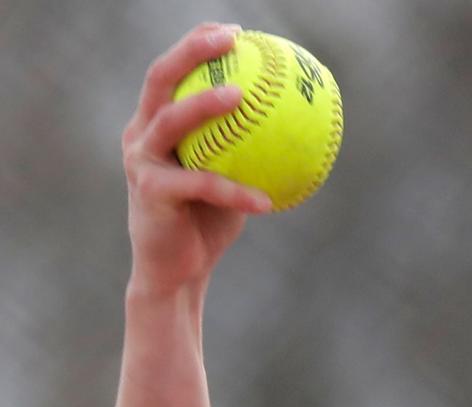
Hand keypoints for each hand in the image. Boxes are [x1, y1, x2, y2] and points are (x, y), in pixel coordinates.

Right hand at [122, 22, 272, 299]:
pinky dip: (235, 191)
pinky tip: (267, 201)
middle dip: (192, 52)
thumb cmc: (204, 226)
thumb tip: (294, 133)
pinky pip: (200, 184)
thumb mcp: (228, 183)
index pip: (172, 72)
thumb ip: (246, 154)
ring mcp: (141, 161)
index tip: (234, 31)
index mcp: (155, 125)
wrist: (175, 273)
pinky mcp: (151, 193)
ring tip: (241, 96)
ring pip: (171, 121)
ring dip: (204, 104)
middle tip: (230, 41)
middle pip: (161, 78)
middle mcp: (140, 135)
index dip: (197, 44)